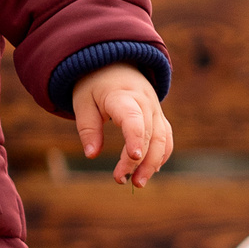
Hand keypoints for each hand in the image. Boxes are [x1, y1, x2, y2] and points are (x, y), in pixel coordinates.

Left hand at [72, 64, 171, 185]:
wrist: (115, 64)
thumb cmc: (95, 85)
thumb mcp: (82, 102)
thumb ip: (88, 128)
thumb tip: (91, 154)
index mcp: (122, 96)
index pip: (133, 119)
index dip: (135, 138)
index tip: (132, 158)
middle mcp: (145, 103)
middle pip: (150, 134)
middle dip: (139, 160)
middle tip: (122, 180)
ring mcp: (156, 110)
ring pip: (163, 139)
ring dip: (153, 163)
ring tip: (138, 183)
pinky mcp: (159, 118)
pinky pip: (166, 139)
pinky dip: (161, 156)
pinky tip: (149, 171)